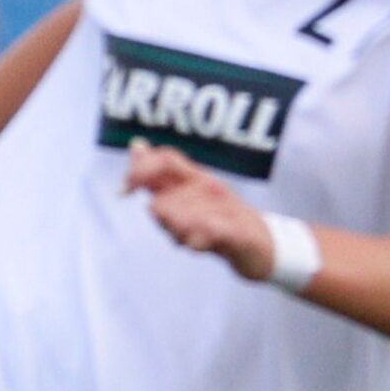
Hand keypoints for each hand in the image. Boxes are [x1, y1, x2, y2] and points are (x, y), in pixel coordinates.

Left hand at [121, 140, 270, 279]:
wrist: (266, 246)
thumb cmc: (222, 218)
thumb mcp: (191, 193)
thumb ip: (162, 174)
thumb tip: (136, 145)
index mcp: (198, 177)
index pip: (166, 159)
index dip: (139, 171)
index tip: (123, 192)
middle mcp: (210, 187)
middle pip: (163, 200)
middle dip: (163, 219)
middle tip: (178, 227)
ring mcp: (226, 209)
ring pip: (180, 220)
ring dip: (178, 234)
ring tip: (195, 238)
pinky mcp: (239, 233)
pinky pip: (211, 232)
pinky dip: (198, 238)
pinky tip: (194, 243)